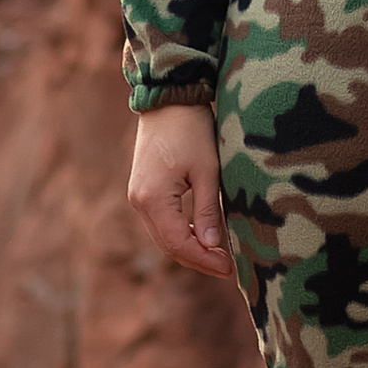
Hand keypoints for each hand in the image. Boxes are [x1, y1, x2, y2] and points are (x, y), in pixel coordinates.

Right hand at [128, 104, 233, 278]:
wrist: (168, 98)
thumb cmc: (191, 130)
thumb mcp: (207, 170)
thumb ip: (208, 210)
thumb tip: (212, 246)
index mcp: (153, 199)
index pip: (178, 244)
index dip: (203, 259)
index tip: (229, 268)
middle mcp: (139, 202)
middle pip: (168, 244)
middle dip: (197, 258)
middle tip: (227, 268)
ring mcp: (138, 196)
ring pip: (164, 235)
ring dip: (189, 247)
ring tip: (218, 255)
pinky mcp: (143, 189)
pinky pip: (161, 221)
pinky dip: (181, 232)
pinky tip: (202, 234)